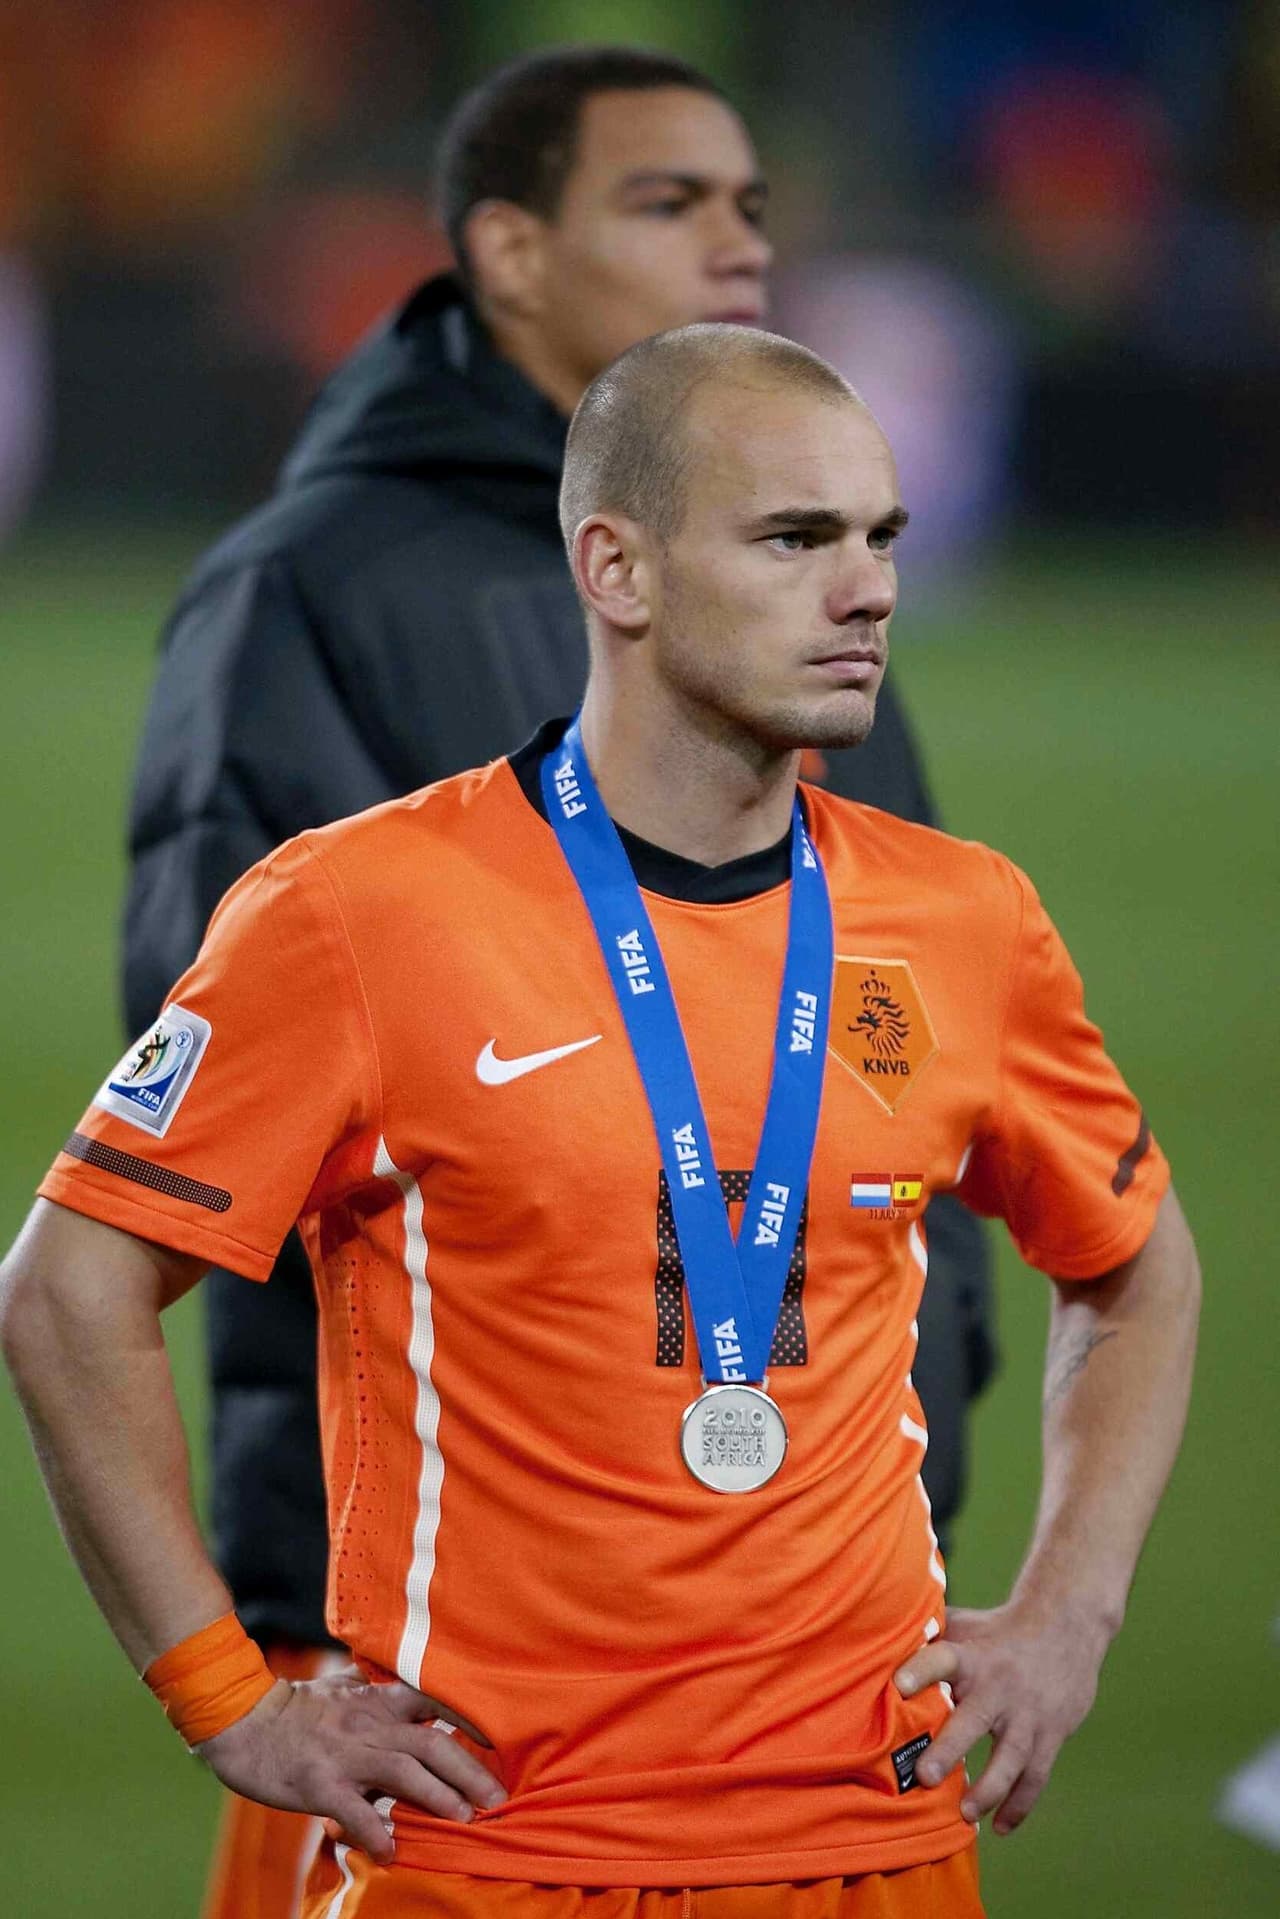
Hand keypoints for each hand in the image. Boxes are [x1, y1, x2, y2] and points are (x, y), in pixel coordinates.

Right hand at [197, 1665, 505, 1861]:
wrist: (244, 1719)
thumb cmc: (298, 1707)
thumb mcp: (345, 1689)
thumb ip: (379, 1695)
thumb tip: (410, 1700)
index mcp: (378, 1702)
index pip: (435, 1703)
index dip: (470, 1720)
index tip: (498, 1741)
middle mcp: (369, 1725)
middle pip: (431, 1744)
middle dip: (469, 1772)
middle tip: (497, 1798)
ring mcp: (345, 1754)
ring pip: (403, 1772)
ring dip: (438, 1796)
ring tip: (464, 1820)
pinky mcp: (319, 1783)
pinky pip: (353, 1810)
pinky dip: (374, 1831)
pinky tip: (392, 1851)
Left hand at [893, 1601, 1110, 1834]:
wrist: (1067, 1625)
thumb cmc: (999, 1629)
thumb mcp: (966, 1625)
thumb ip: (929, 1637)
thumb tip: (878, 1642)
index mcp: (973, 1656)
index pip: (943, 1659)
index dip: (921, 1670)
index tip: (898, 1685)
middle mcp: (1000, 1686)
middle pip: (974, 1718)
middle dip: (950, 1748)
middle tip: (925, 1775)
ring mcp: (1029, 1714)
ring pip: (1011, 1757)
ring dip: (989, 1790)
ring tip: (965, 1814)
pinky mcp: (1051, 1734)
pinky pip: (1035, 1776)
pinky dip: (1019, 1805)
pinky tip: (1000, 1827)